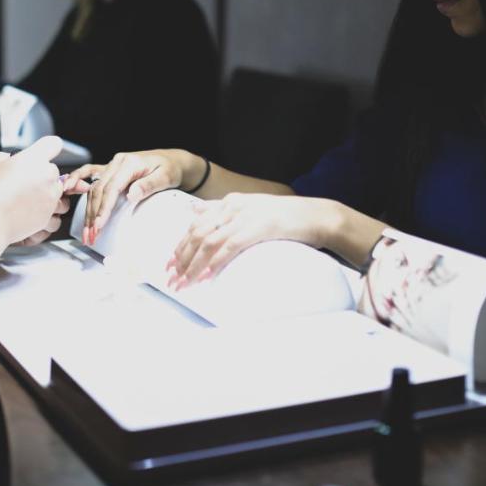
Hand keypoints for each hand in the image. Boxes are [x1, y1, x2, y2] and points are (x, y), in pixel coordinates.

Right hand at [0, 135, 64, 245]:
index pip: (54, 144)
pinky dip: (46, 212)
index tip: (42, 154)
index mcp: (33, 159)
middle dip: (41, 175)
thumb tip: (11, 160)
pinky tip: (30, 211)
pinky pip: (54, 211)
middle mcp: (46, 176)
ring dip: (47, 193)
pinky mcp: (49, 215)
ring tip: (28, 198)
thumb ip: (7, 158)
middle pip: (53, 169)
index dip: (47, 149)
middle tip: (24, 182)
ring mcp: (50, 196)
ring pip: (57, 190)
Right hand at [62, 149, 192, 246]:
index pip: (112, 188)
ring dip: (88, 210)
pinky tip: (67, 189)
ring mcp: (111, 166)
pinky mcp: (109, 170)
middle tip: (91, 236)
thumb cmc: (170, 169)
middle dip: (93, 215)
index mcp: (129, 163)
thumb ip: (148, 185)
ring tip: (87, 232)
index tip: (99, 224)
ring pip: (93, 188)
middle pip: (99, 190)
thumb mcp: (165, 177)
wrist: (172, 160)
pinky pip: (89, 174)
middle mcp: (117, 163)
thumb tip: (130, 195)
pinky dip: (76, 181)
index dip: (104, 207)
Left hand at [165, 194, 332, 289]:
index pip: (195, 224)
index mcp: (230, 202)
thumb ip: (223, 211)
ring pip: (209, 242)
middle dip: (181, 259)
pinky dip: (215, 262)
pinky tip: (205, 276)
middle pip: (197, 234)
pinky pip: (229, 247)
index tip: (169, 264)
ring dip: (193, 266)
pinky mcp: (257, 228)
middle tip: (172, 280)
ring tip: (184, 284)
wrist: (316, 216)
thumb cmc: (286, 217)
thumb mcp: (251, 209)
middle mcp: (233, 206)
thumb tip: (194, 211)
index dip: (179, 246)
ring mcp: (245, 216)